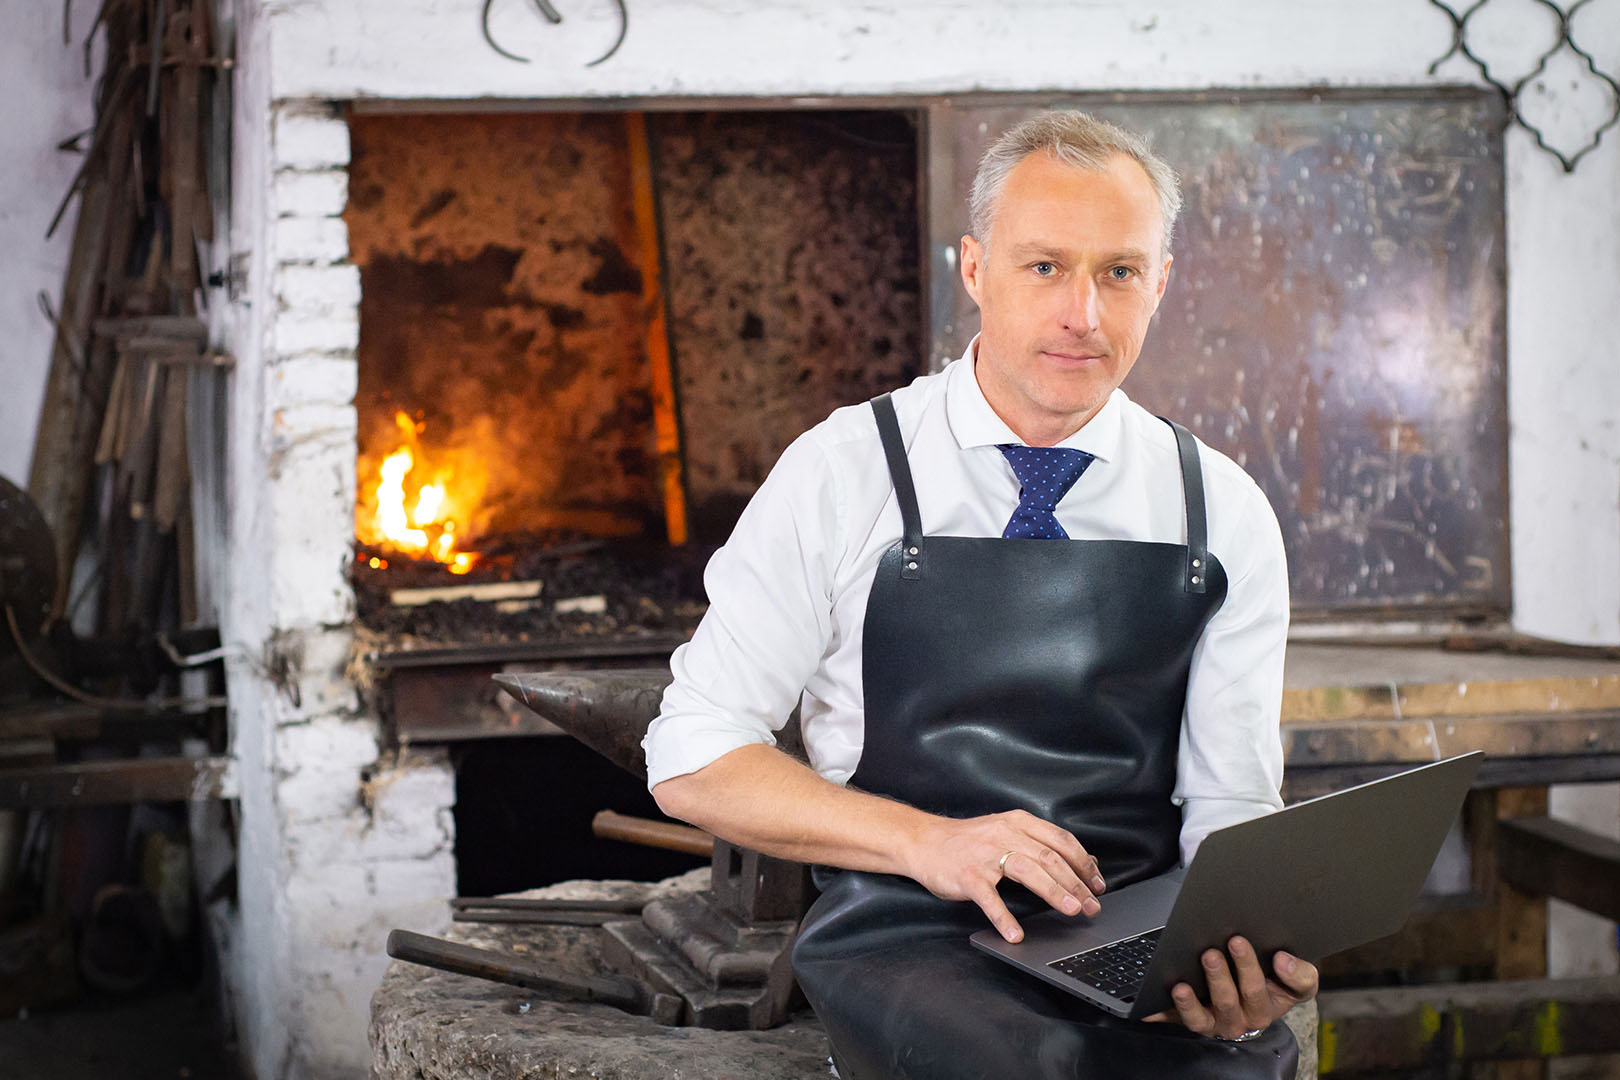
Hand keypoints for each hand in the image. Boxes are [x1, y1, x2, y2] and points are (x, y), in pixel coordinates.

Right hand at [904, 809, 1105, 942]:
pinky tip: (1016, 934)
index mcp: (1018, 822)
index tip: (1098, 885)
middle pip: (1049, 857)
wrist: (923, 841)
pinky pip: (990, 898)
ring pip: (1027, 871)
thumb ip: (1039, 844)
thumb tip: (1083, 864)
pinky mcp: (967, 875)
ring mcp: (985, 854)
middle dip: (1076, 883)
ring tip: (1071, 911)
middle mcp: (1004, 834)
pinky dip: (1004, 917)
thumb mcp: (1006, 832)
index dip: (1084, 863)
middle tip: (1092, 906)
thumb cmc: (968, 841)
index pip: (1061, 840)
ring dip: (1053, 892)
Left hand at [1143, 936, 1317, 1038]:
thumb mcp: (1297, 984)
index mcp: (1264, 1009)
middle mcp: (1238, 1019)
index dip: (1248, 968)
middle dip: (1218, 977)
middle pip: (1227, 1001)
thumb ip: (1300, 974)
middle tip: (1209, 953)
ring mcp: (1212, 1022)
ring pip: (1201, 1018)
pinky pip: (1175, 1021)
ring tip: (1181, 985)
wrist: (1260, 1006)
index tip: (1237, 941)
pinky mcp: (1191, 1020)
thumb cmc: (1276, 988)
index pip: (1257, 990)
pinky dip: (1161, 1015)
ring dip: (1189, 1002)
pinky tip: (1148, 1009)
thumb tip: (1283, 960)